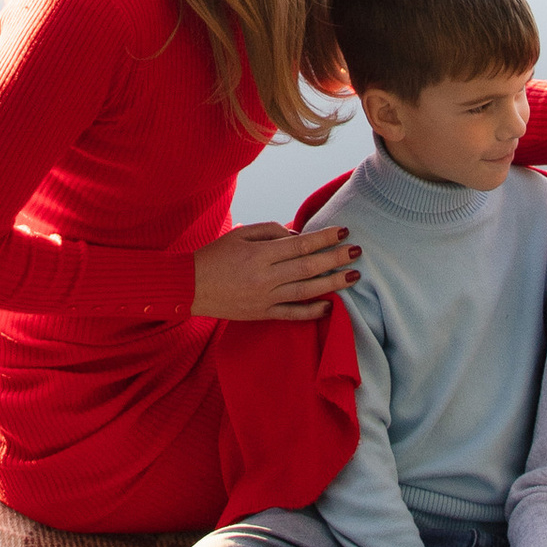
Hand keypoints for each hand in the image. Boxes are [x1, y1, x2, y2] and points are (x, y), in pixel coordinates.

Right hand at [190, 221, 359, 322]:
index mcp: (259, 254)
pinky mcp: (262, 314)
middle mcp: (265, 277)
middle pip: (308, 267)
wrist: (189, 287)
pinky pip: (292, 314)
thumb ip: (271, 231)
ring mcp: (265, 298)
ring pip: (306, 291)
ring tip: (352, 276)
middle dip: (336, 258)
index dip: (324, 238)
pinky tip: (330, 306)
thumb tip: (299, 237)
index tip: (344, 231)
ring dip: (332, 283)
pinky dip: (312, 312)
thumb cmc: (215, 256)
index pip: (300, 245)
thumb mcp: (241, 234)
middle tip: (357, 251)